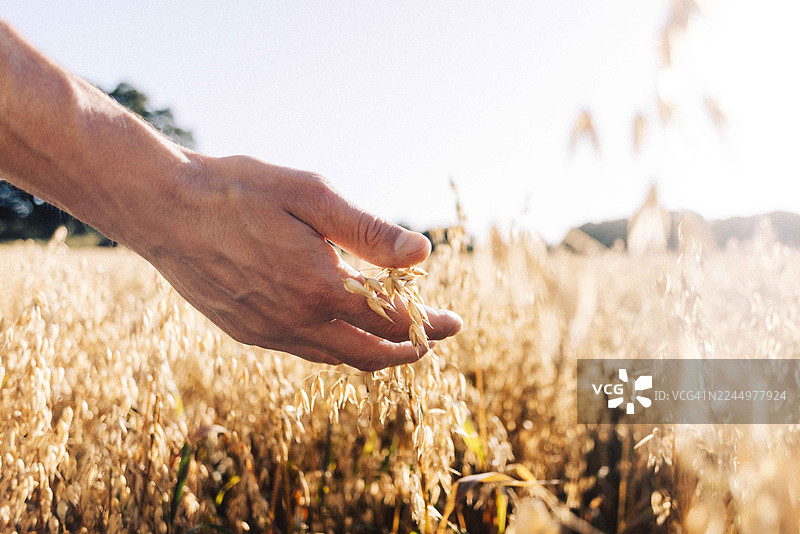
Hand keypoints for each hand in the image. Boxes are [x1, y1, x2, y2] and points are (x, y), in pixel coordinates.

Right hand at [142, 154, 461, 370]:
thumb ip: (369, 231)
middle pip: (370, 354)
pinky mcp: (245, 331)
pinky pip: (303, 351)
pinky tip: (339, 327)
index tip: (455, 322)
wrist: (162, 206)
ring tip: (394, 337)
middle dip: (409, 350)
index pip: (393, 322)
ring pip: (336, 358)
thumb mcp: (311, 195)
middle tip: (433, 338)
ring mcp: (267, 332)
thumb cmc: (239, 190)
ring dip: (373, 351)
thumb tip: (423, 254)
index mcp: (319, 288)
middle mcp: (295, 321)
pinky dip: (334, 346)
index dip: (431, 325)